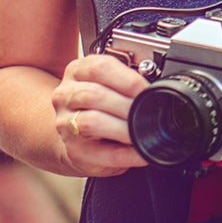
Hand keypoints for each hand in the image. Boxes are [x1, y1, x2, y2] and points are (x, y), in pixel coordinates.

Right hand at [50, 54, 150, 176]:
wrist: (76, 133)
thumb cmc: (99, 105)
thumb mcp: (109, 83)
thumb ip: (126, 80)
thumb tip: (156, 90)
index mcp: (78, 71)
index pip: (99, 68)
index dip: (128, 80)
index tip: (147, 91)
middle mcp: (66, 95)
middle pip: (94, 95)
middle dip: (127, 106)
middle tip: (147, 113)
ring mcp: (65, 124)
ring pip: (92, 122)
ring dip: (124, 128)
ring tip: (142, 132)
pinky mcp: (73, 150)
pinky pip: (101, 153)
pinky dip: (126, 154)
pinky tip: (140, 152)